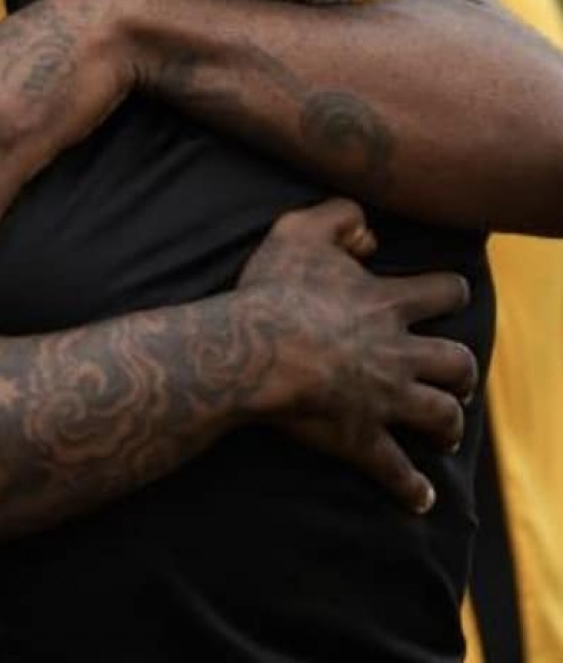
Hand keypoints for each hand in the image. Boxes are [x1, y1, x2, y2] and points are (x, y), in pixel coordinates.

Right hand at [236, 198, 476, 512]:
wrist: (252, 349)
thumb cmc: (272, 289)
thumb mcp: (299, 230)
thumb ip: (340, 217)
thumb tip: (370, 234)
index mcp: (387, 303)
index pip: (446, 292)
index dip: (451, 292)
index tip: (448, 295)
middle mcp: (397, 353)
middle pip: (458, 363)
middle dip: (462, 371)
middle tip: (454, 375)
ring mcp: (384, 399)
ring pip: (442, 415)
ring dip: (448, 423)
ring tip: (444, 431)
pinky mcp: (361, 438)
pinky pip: (396, 470)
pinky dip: (412, 488)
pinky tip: (420, 498)